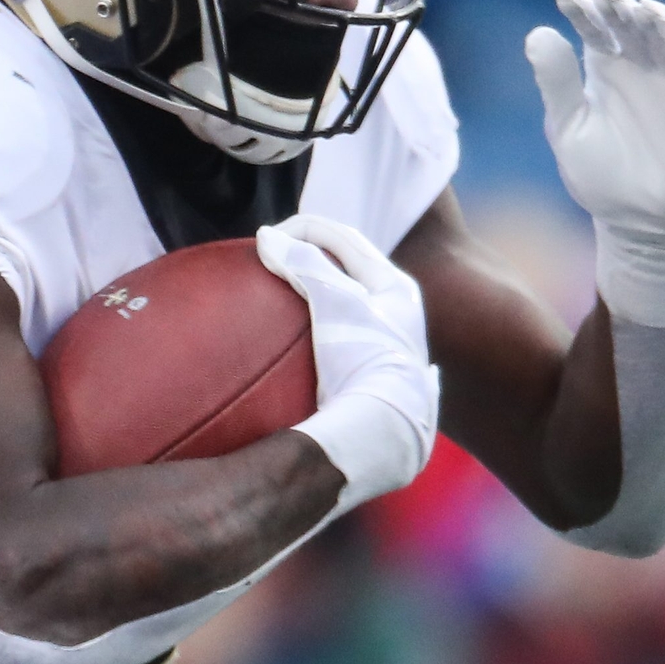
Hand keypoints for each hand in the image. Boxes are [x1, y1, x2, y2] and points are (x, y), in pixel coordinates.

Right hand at [258, 214, 437, 511]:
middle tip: (272, 261)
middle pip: (352, 273)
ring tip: (284, 303)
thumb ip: (303, 264)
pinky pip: (343, 355)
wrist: (384, 436)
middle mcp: (399, 319)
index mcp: (396, 290)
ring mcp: (388, 356)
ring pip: (350, 313)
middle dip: (315, 259)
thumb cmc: (363, 362)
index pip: (346, 239)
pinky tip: (311, 355)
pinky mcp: (372, 390)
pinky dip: (323, 342)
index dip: (305, 228)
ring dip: (321, 299)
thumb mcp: (334, 304)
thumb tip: (266, 237)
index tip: (265, 238)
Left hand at [526, 0, 664, 325]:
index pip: (597, 31)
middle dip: (623, 11)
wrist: (631, 220)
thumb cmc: (599, 169)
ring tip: (648, 12)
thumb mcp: (566, 127)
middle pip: (636, 31)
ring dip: (663, 31)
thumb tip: (537, 32)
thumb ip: (556, 83)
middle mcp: (643, 74)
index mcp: (607, 72)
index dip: (585, 12)